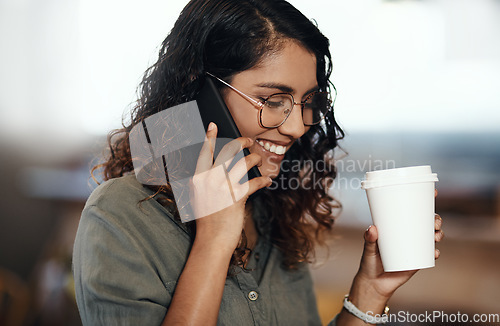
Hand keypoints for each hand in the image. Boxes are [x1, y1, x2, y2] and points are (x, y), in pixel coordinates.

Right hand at [189, 122, 271, 249]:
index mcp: (198, 179)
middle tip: (249, 141)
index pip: (204, 153)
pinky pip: (255, 182)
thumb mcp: (199, 198)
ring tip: (259, 160)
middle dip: (242, 142)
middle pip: (228, 151)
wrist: (212, 240)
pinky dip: (264, 180)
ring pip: (244, 162)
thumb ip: (205, 182)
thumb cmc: (207, 220)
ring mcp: (223, 187)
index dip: (209, 137)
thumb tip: (219, 167)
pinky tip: (267, 180)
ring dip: (255, 159)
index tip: (213, 125)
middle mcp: (209, 179)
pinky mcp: (237, 196)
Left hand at [351, 190, 443, 305]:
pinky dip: (434, 253)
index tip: (433, 192)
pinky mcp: (417, 261)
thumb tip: (372, 229)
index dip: (424, 200)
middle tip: (434, 221)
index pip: (412, 209)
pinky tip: (435, 252)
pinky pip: (430, 255)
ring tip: (436, 236)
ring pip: (432, 236)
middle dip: (436, 218)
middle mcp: (408, 235)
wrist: (374, 283)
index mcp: (397, 226)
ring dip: (438, 233)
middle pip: (427, 222)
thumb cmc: (369, 262)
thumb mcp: (368, 249)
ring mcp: (414, 247)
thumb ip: (369, 240)